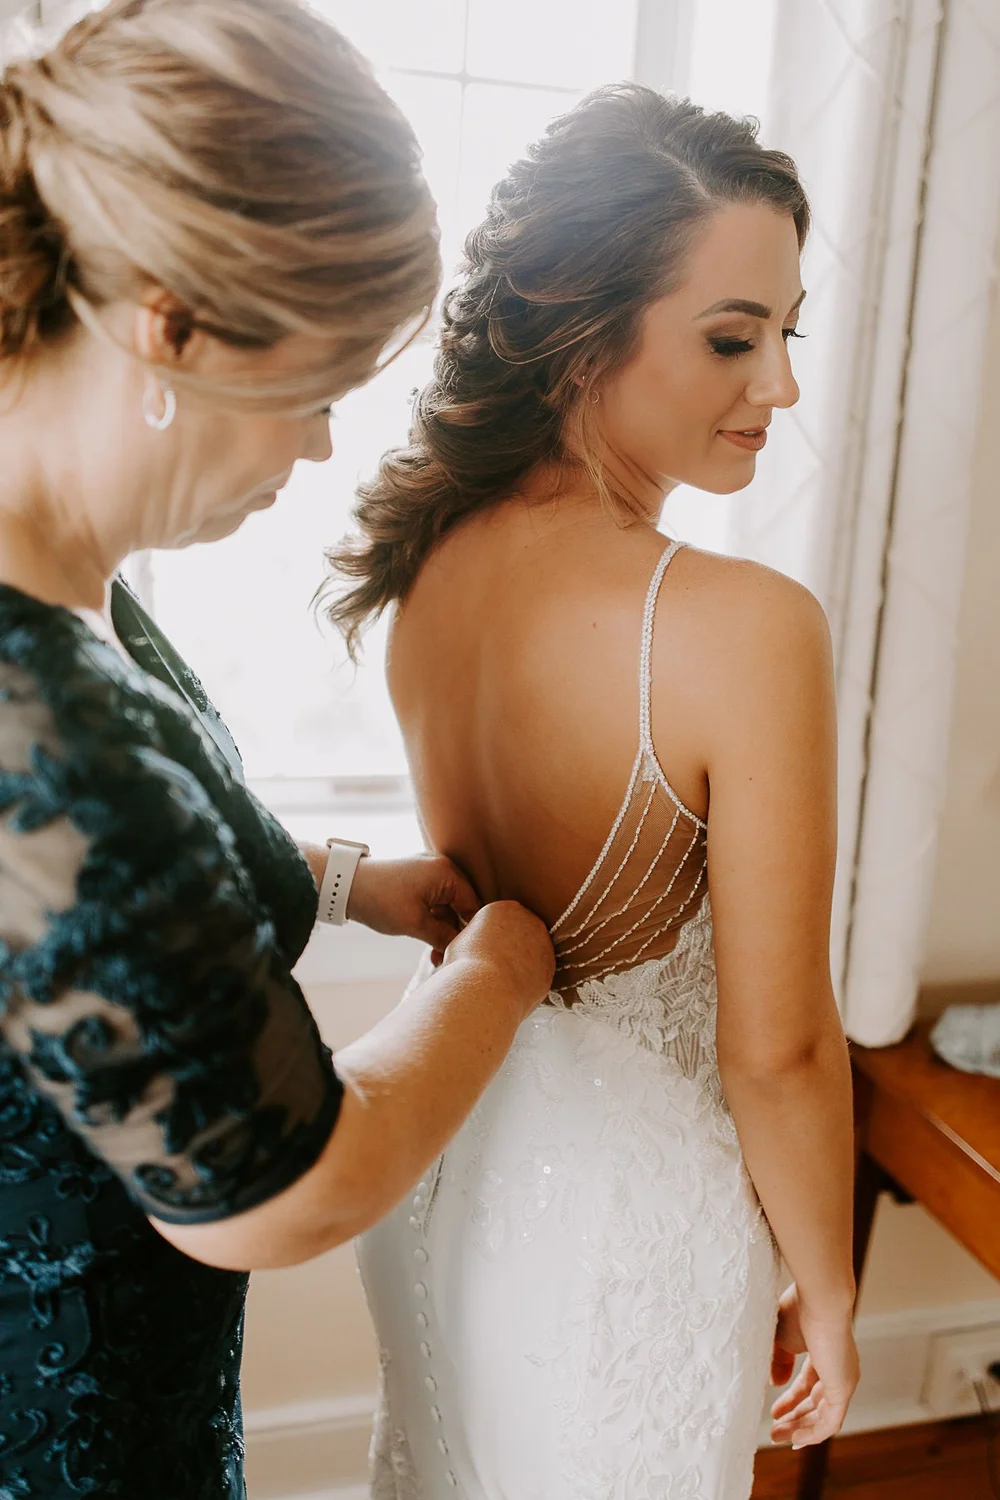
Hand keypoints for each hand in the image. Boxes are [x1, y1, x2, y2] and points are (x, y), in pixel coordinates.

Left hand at [346, 852, 479, 953]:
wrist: (345, 884)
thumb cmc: (380, 900)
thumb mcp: (415, 923)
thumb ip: (443, 936)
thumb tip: (461, 947)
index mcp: (446, 872)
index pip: (472, 905)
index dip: (471, 931)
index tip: (465, 953)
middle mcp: (441, 867)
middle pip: (461, 905)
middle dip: (456, 933)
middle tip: (449, 958)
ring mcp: (428, 871)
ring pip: (447, 906)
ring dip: (443, 930)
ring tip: (436, 956)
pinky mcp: (416, 878)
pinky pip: (434, 901)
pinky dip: (433, 920)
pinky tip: (429, 943)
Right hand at [441, 900, 555, 1021]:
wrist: (485, 989)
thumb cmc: (466, 965)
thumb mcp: (463, 940)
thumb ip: (478, 937)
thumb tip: (477, 945)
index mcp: (505, 908)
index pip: (502, 918)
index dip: (492, 937)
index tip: (484, 950)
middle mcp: (530, 920)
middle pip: (522, 932)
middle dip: (512, 947)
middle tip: (495, 965)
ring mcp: (544, 943)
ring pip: (533, 953)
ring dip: (523, 963)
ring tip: (502, 979)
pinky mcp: (551, 967)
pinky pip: (539, 973)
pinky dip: (529, 980)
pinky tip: (513, 989)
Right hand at [770, 1284, 858, 1447]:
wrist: (820, 1299)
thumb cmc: (799, 1309)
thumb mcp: (781, 1337)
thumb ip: (778, 1362)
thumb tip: (776, 1384)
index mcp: (825, 1354)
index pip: (809, 1384)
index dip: (791, 1399)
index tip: (773, 1410)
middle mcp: (839, 1369)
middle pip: (816, 1402)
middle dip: (794, 1417)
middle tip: (773, 1430)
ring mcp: (844, 1381)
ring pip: (823, 1416)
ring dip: (800, 1428)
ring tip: (776, 1436)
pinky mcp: (843, 1389)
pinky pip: (830, 1422)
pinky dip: (813, 1433)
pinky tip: (795, 1439)